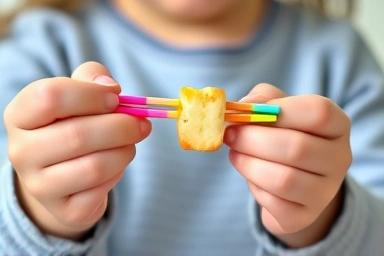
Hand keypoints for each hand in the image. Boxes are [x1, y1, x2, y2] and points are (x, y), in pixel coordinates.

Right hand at [4, 62, 150, 239]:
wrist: (63, 174)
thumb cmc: (74, 125)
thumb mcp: (78, 94)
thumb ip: (92, 77)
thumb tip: (109, 86)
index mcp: (20, 116)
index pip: (49, 96)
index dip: (91, 94)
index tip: (116, 97)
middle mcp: (21, 152)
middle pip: (78, 135)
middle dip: (122, 127)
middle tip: (142, 124)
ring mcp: (39, 186)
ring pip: (95, 167)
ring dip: (125, 151)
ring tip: (129, 144)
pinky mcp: (64, 211)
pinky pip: (102, 191)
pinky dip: (118, 174)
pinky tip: (115, 166)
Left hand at [224, 84, 351, 247]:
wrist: (293, 181)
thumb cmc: (283, 136)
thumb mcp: (278, 110)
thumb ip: (262, 99)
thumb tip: (242, 107)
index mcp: (337, 125)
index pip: (319, 112)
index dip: (279, 110)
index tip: (246, 113)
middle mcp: (339, 159)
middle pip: (298, 148)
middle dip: (253, 139)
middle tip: (229, 135)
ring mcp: (326, 191)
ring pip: (284, 179)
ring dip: (249, 164)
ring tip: (235, 154)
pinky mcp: (305, 216)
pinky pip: (274, 203)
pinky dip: (254, 187)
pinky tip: (251, 177)